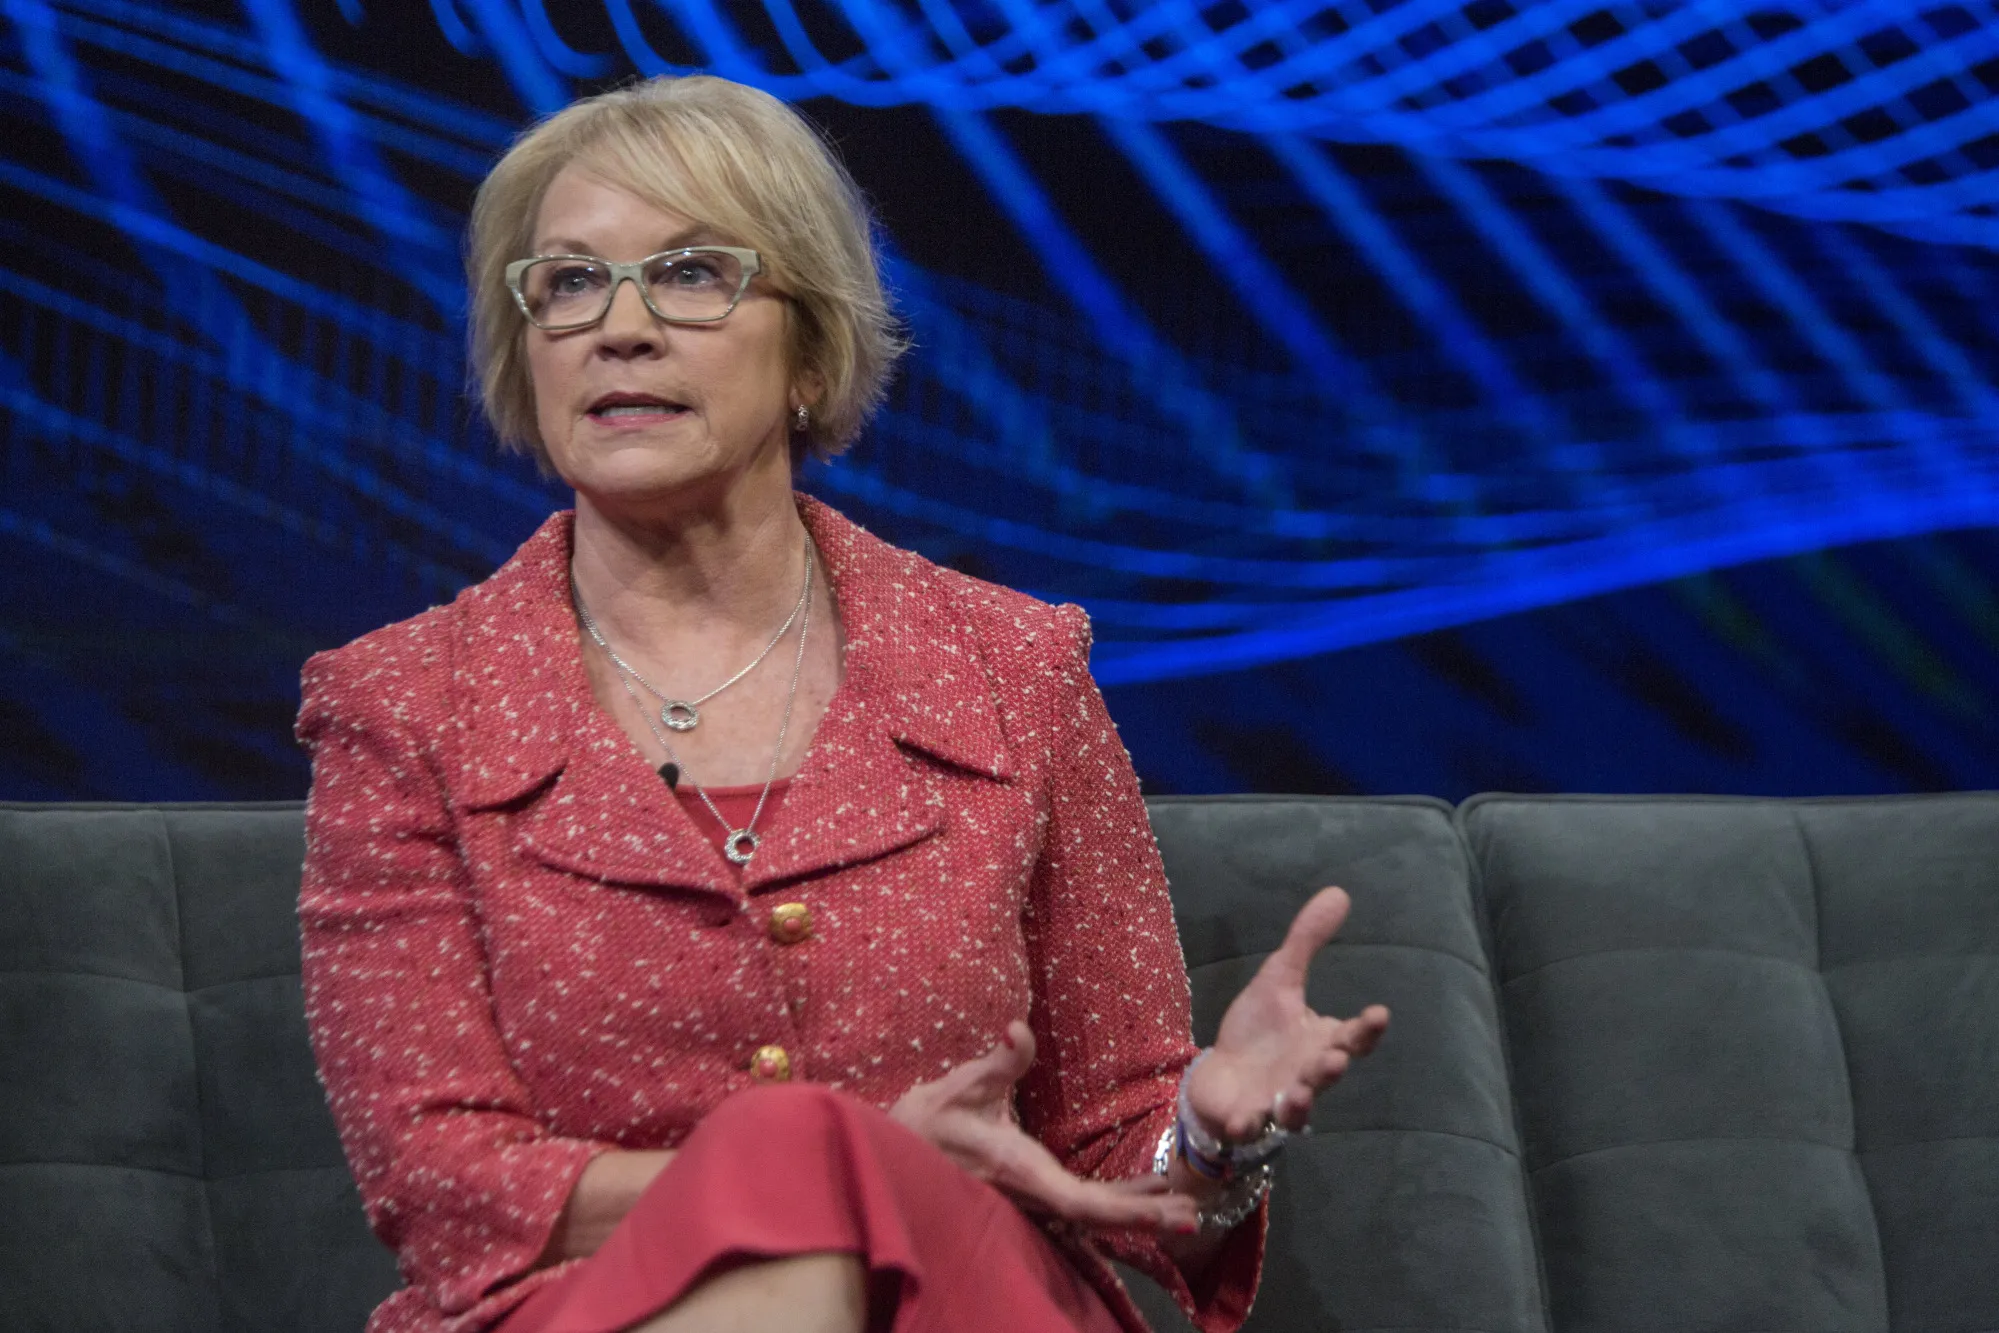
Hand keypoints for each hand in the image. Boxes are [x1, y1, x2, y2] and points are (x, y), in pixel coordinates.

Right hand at [889, 1021, 1198, 1234]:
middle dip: (1144, 1218)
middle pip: (1097, 1218)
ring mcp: (1032, 1201)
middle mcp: (1031, 1196)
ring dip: (1135, 1212)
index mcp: (1020, 1171)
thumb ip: (999, 1061)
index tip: (1165, 1208)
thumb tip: (1018, 1029)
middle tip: (1194, 1216)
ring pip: (1092, 1217)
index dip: (1125, 1208)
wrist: (897, 1153)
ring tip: (1182, 1206)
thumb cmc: (930, 1120)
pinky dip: (1116, 1203)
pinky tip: (1144, 1192)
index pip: (1082, 1201)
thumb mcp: (963, 1085)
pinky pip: (1081, 1208)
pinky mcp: (1032, 1196)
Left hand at [1186, 887, 1389, 1142]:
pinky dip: (1247, 1126)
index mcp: (1322, 1042)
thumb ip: (1307, 942)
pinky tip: (1242, 1122)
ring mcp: (1279, 1101)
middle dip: (1330, 1068)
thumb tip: (1339, 893)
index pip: (1353, 1037)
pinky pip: (1251, 1126)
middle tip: (1335, 1059)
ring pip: (1295, 1108)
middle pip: (1325, 1074)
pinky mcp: (1247, 1118)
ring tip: (1296, 1093)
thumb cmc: (1259, 1030)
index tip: (1379, 1013)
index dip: (1368, 1029)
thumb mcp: (1280, 979)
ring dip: (1298, 1103)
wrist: (1221, 1076)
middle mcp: (1308, 1076)